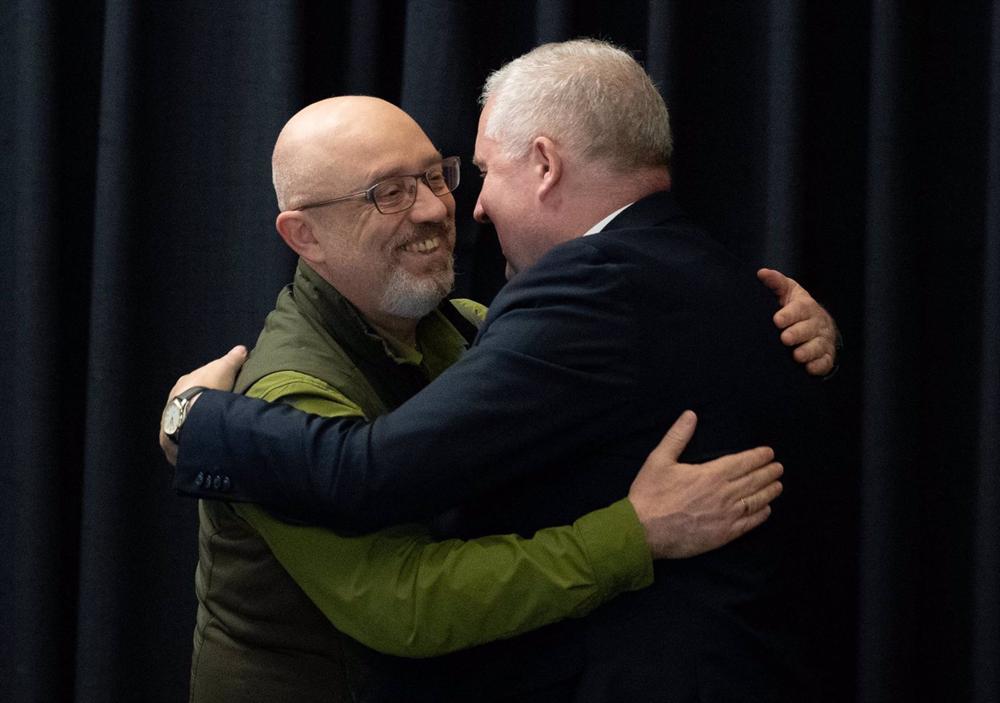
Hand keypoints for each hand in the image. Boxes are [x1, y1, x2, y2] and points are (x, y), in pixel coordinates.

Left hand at [158, 345, 247, 464]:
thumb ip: (233, 358)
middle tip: (216, 411)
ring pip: (184, 420)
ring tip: (210, 429)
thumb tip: (241, 349)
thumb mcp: (225, 367)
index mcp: (184, 382)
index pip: (197, 381)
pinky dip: (189, 440)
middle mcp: (172, 399)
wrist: (193, 415)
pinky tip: (200, 443)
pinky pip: (181, 439)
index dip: (209, 384)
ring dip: (194, 423)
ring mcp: (169, 420)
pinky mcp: (169, 439)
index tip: (220, 389)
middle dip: (200, 405)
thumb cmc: (209, 388)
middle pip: (189, 401)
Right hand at [627, 410, 782, 558]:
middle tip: (778, 468)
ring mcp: (725, 516)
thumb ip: (677, 436)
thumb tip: (691, 415)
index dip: (758, 456)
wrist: (644, 531)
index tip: (769, 453)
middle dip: (768, 473)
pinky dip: (760, 515)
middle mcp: (723, 494)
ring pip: (755, 501)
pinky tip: (766, 510)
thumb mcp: (659, 459)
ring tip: (778, 486)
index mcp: (710, 474)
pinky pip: (748, 523)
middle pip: (753, 481)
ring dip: (769, 492)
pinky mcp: (722, 535)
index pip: (742, 462)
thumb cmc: (650, 494)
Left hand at [757, 268, 837, 375]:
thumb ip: (776, 283)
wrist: (817, 324)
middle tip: (785, 338)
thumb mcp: (787, 292)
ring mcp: (822, 340)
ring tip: (796, 355)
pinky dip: (819, 366)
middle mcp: (816, 323)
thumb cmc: (796, 307)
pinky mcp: (825, 356)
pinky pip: (825, 362)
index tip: (777, 320)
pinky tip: (809, 368)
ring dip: (808, 351)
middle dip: (798, 333)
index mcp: (806, 306)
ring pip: (818, 346)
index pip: (800, 309)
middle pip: (809, 329)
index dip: (790, 314)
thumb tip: (761, 273)